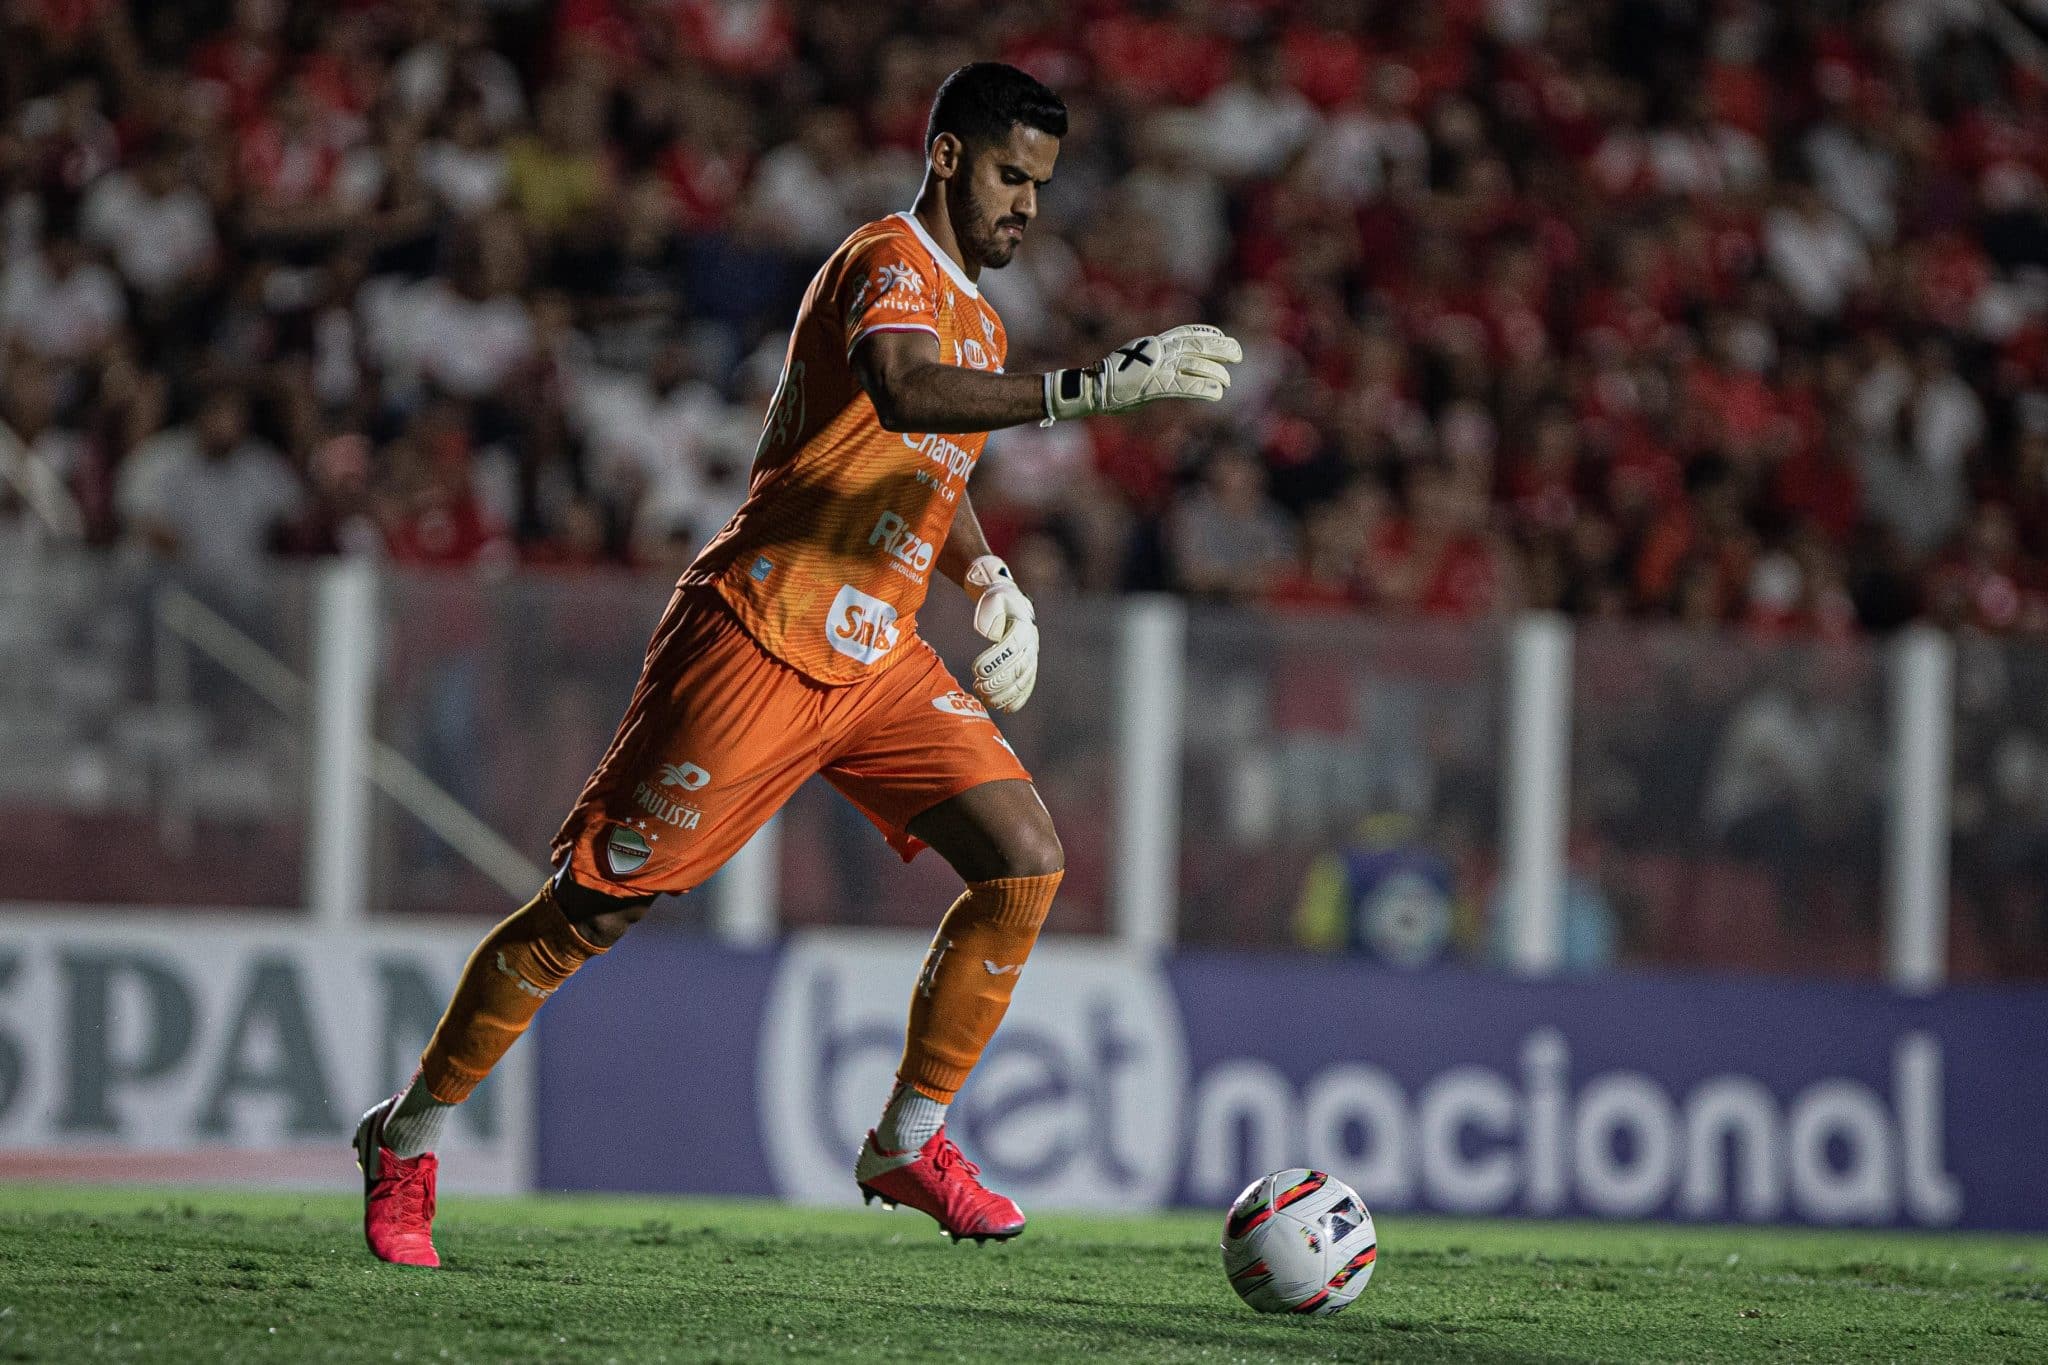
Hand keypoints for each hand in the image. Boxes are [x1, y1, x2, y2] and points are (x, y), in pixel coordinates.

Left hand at [964, 555, 1037, 712]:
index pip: (1011, 646)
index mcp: (1022, 624)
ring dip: (1005, 693)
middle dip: (998, 680)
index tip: (976, 670)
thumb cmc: (995, 600)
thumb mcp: (991, 597)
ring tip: (986, 699)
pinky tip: (1006, 709)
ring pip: (1023, 679)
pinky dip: (1018, 698)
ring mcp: (1031, 655)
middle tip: (977, 687)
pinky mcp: (1028, 665)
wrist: (1008, 601)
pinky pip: (1027, 684)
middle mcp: (1031, 642)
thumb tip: (986, 630)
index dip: (995, 661)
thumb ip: (988, 609)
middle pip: (1018, 666)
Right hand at [1042, 323, 1241, 422]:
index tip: (1222, 336)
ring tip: (1228, 380)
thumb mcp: (1135, 362)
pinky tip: (1216, 393)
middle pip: (1196, 344)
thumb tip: (1168, 366)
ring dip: (1215, 372)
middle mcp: (1159, 351)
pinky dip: (1202, 388)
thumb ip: (1153, 361)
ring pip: (1195, 364)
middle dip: (1220, 348)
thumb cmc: (1111, 379)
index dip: (1207, 333)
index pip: (1186, 332)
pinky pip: (1185, 385)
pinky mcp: (1155, 385)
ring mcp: (1157, 367)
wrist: (1093, 387)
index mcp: (1154, 344)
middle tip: (1238, 354)